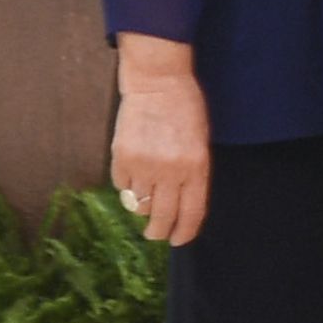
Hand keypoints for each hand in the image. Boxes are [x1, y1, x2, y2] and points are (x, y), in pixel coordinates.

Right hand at [109, 38, 213, 246]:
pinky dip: (127, 186)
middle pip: (163, 217)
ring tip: (146, 194)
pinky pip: (122, 186)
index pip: (191, 213)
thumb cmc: (186, 110)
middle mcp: (170, 171)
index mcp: (196, 167)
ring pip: (139, 205)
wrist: (158, 82)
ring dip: (143, 206)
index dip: (184, 232)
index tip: (179, 240)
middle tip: (156, 234)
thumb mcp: (201, 143)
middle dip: (160, 232)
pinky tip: (134, 172)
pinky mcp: (122, 158)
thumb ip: (194, 175)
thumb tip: (182, 207)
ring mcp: (144, 165)